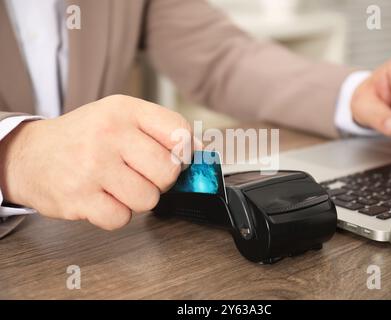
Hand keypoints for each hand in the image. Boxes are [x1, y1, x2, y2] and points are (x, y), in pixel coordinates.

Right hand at [0, 95, 193, 229]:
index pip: (180, 133)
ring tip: (117, 185)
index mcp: (125, 110)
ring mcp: (92, 166)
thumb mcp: (121, 118)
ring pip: (148, 199)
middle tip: (140, 174)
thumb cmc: (83, 137)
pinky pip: (122, 219)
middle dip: (160, 180)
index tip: (175, 158)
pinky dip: (116, 215)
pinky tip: (102, 198)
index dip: (185, 153)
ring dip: (137, 199)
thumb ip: (162, 131)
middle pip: (169, 172)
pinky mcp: (78, 198)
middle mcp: (109, 134)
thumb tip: (202, 151)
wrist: (30, 154)